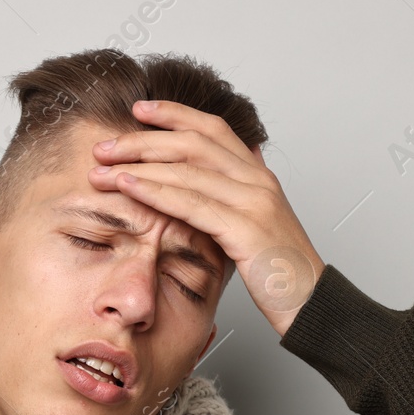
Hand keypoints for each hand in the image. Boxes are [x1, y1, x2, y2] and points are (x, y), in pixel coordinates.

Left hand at [89, 99, 325, 335]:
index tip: (139, 110)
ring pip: (188, 169)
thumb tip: (219, 178)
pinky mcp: (246, 230)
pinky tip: (129, 187)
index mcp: (258, 176)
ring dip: (138, 165)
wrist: (310, 305)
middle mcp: (258, 181)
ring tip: (103, 169)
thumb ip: (236, 198)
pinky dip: (155, 192)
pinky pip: (192, 203)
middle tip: (105, 146)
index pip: (213, 129)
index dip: (175, 114)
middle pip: (193, 142)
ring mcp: (254, 202)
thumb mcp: (254, 227)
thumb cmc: (278, 273)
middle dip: (143, 140)